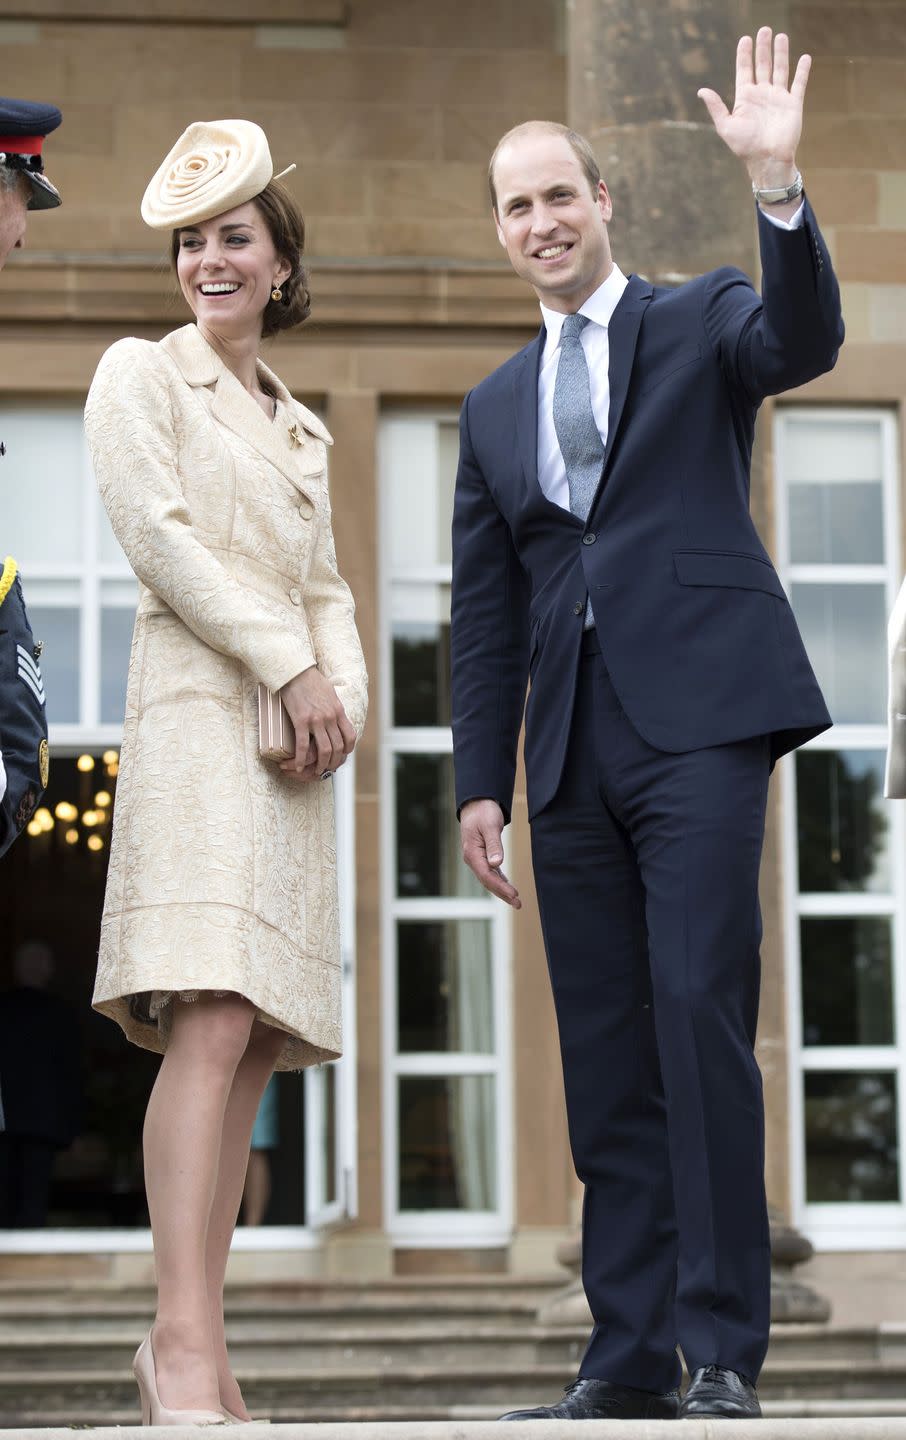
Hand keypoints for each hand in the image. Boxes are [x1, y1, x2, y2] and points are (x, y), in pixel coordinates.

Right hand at [278, 666, 355, 781]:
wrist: (295, 671)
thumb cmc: (310, 680)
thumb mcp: (330, 693)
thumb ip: (333, 707)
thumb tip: (335, 715)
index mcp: (338, 711)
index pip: (350, 736)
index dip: (347, 750)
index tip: (341, 755)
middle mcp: (330, 717)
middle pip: (338, 747)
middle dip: (334, 762)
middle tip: (328, 769)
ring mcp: (316, 720)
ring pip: (324, 750)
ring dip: (321, 765)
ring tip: (315, 771)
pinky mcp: (300, 721)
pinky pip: (303, 746)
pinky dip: (302, 759)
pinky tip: (299, 767)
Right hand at [460, 799, 521, 908]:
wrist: (476, 803)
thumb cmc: (483, 812)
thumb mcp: (490, 826)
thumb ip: (493, 845)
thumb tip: (497, 864)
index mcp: (472, 853)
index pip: (486, 875)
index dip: (500, 886)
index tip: (514, 894)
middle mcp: (472, 859)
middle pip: (487, 881)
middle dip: (502, 893)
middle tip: (518, 904)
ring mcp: (476, 858)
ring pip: (489, 879)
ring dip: (502, 890)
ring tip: (516, 901)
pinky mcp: (482, 856)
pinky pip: (491, 873)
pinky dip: (500, 881)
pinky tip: (508, 887)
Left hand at [697, 27, 809, 191]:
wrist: (767, 160)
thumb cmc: (745, 146)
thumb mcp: (725, 126)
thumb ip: (716, 107)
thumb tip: (702, 90)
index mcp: (745, 98)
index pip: (744, 70)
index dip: (744, 55)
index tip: (745, 39)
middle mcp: (762, 95)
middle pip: (762, 65)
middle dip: (763, 48)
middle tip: (764, 29)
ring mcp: (778, 98)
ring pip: (780, 69)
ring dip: (780, 53)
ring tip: (780, 36)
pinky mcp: (793, 104)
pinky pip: (799, 83)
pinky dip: (802, 70)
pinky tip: (804, 57)